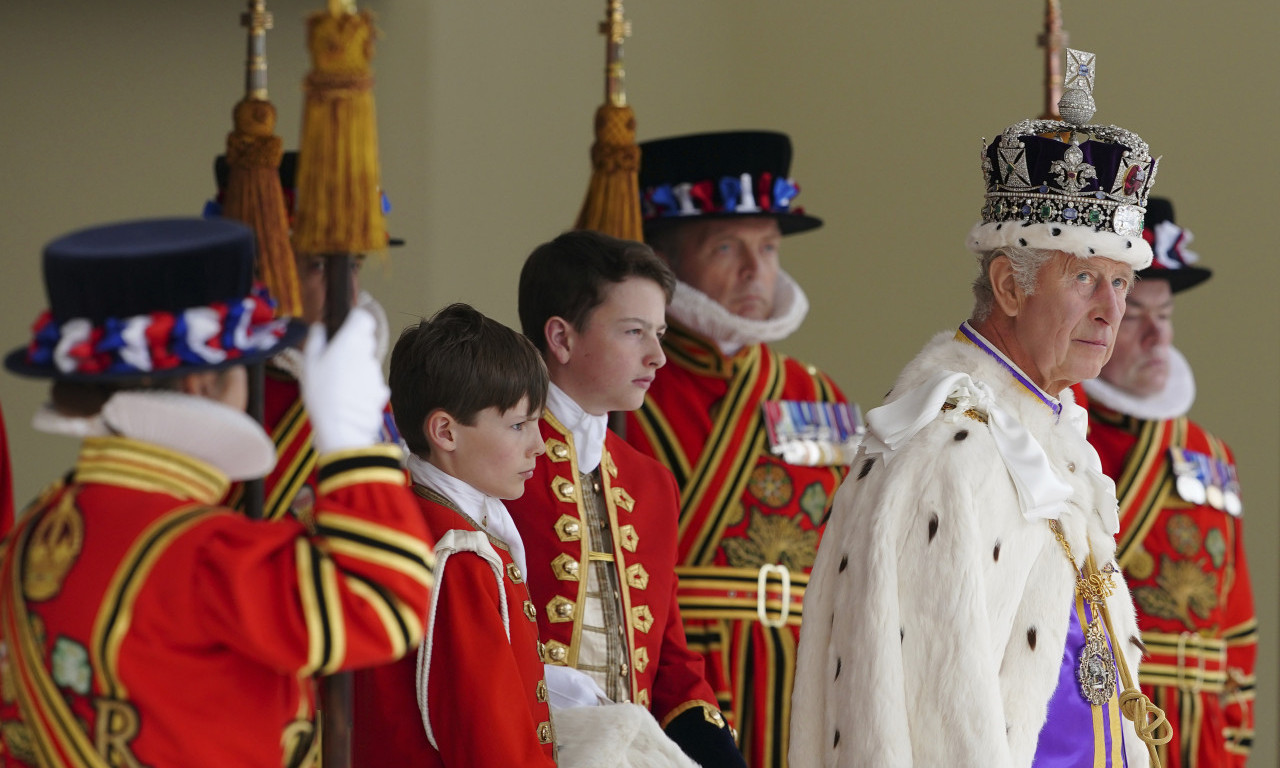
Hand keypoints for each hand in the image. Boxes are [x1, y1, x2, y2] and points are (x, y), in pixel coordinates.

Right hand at [302, 307, 390, 453]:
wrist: (342, 427)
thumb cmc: (322, 395)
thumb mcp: (309, 364)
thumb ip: (316, 341)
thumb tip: (319, 327)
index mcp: (350, 342)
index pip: (363, 318)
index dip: (355, 320)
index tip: (346, 326)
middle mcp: (367, 354)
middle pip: (365, 341)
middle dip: (353, 347)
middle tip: (335, 361)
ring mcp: (376, 373)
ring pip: (367, 363)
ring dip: (357, 369)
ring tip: (339, 385)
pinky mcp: (382, 390)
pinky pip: (372, 382)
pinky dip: (363, 386)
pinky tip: (349, 397)